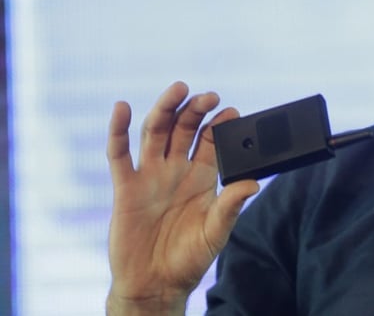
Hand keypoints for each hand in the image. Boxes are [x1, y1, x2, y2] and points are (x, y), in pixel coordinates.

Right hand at [106, 82, 259, 314]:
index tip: (231, 111)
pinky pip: (119, 154)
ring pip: (155, 133)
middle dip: (196, 110)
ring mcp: (150, 176)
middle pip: (184, 129)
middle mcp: (176, 170)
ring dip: (165, 109)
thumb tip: (253, 183)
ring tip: (178, 89)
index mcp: (202, 178)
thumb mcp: (216, 232)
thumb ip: (231, 206)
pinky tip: (122, 108)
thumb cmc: (189, 259)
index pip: (212, 142)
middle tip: (209, 96)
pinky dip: (117, 130)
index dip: (220, 125)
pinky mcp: (126, 187)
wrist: (155, 285)